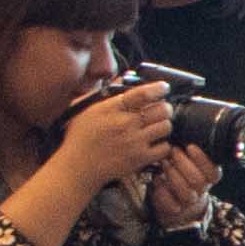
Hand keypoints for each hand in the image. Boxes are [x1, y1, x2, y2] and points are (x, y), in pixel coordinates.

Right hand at [40, 73, 178, 201]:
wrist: (78, 167)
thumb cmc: (81, 137)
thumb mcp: (86, 108)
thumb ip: (106, 93)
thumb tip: (123, 79)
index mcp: (112, 108)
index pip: (143, 93)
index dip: (158, 88)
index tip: (163, 88)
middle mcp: (126, 124)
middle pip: (162, 109)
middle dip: (164, 107)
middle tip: (160, 110)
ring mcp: (134, 142)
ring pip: (166, 127)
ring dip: (164, 124)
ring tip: (157, 126)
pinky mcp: (140, 158)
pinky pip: (164, 148)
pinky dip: (163, 145)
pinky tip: (155, 143)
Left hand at [145, 141, 223, 223]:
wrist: (177, 198)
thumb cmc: (183, 169)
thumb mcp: (191, 158)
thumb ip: (190, 148)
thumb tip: (183, 126)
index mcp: (210, 176)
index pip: (213, 172)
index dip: (202, 159)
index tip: (190, 146)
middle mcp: (202, 190)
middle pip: (198, 180)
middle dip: (183, 164)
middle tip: (172, 151)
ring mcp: (189, 200)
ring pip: (185, 192)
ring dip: (173, 175)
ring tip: (164, 162)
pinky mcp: (175, 209)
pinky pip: (171, 205)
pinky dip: (162, 191)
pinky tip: (157, 179)